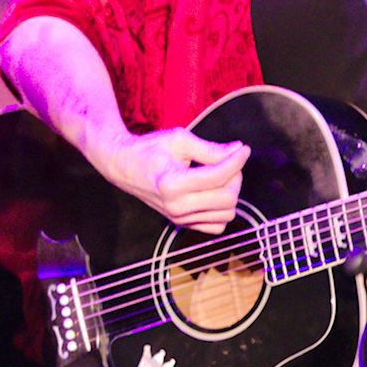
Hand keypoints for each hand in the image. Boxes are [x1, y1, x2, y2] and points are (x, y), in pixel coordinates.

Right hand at [88, 124, 250, 233]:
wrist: (123, 166)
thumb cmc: (149, 150)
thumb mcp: (179, 140)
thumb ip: (210, 149)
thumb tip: (238, 151)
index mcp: (172, 184)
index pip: (219, 176)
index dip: (236, 160)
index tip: (242, 148)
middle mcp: (175, 206)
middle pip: (227, 198)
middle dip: (235, 176)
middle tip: (228, 160)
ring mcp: (178, 218)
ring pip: (226, 213)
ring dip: (231, 193)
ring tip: (220, 175)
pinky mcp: (181, 224)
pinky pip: (217, 225)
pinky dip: (222, 210)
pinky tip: (213, 192)